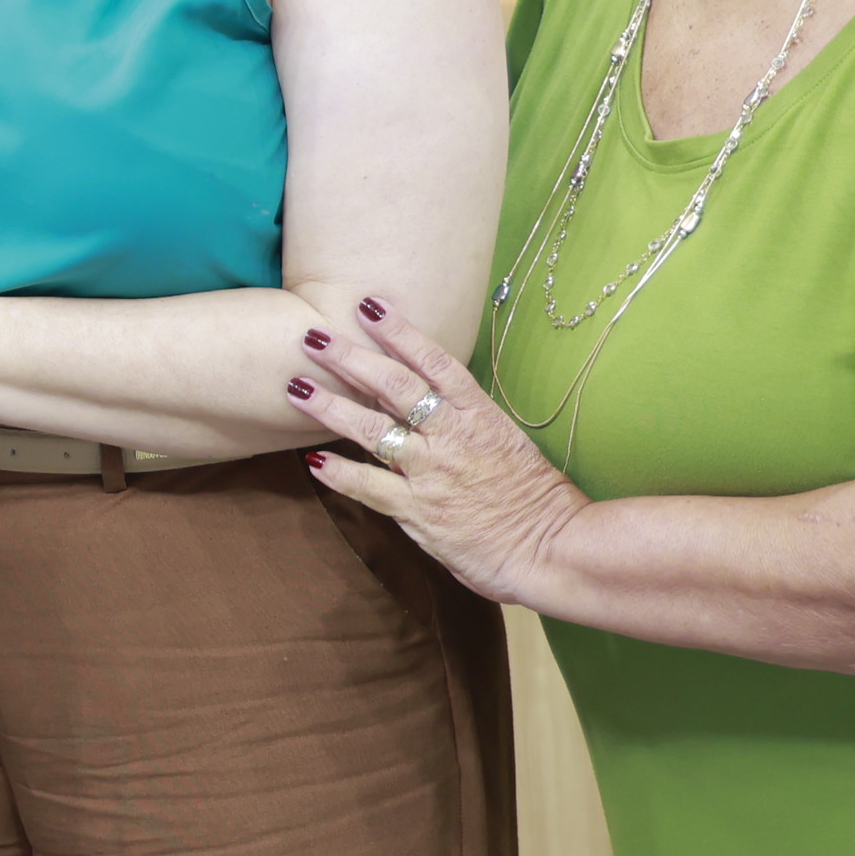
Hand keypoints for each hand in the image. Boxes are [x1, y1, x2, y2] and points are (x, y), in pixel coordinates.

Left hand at [288, 301, 587, 601]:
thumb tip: (434, 406)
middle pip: (396, 386)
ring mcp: (434, 473)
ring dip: (332, 407)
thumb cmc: (538, 500)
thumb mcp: (508, 445)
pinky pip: (371, 488)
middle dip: (352, 358)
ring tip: (297, 388)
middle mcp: (454, 437)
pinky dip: (341, 474)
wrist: (557, 550)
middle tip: (314, 336)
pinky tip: (314, 461)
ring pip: (374, 431)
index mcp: (481, 416)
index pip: (436, 363)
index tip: (369, 305)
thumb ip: (468, 425)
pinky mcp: (421, 512)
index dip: (401, 331)